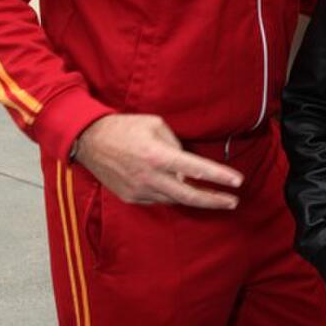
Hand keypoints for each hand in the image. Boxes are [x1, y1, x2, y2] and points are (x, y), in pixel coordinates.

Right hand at [75, 114, 243, 208]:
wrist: (89, 141)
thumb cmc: (124, 127)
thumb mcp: (155, 124)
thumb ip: (176, 144)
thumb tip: (188, 166)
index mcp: (158, 156)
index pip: (197, 169)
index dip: (219, 177)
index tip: (237, 182)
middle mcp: (150, 177)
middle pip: (189, 196)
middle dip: (214, 201)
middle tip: (233, 202)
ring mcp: (139, 190)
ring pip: (174, 200)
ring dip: (193, 198)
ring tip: (210, 195)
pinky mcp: (131, 197)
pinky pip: (158, 199)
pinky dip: (171, 195)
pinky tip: (179, 189)